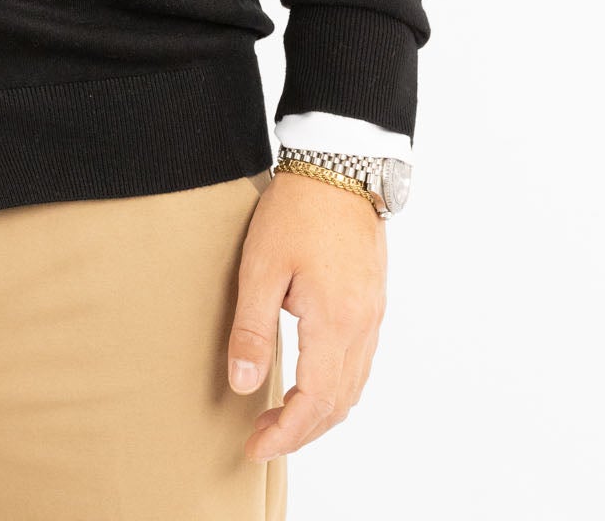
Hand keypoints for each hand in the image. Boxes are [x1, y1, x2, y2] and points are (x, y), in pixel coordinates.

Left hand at [226, 169, 386, 461]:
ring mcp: (372, 314)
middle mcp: (361, 326)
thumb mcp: (261, 268)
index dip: (285, 433)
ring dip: (320, 414)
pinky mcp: (372, 300)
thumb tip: (243, 385)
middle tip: (262, 440)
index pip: (314, 402)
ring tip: (283, 420)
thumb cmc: (297, 211)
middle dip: (301, 431)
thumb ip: (252, 330)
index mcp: (335, 323)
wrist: (338, 167)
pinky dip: (337, 388)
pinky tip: (313, 383)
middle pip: (337, 403)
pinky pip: (360, 363)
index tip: (255, 447)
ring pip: (353, 386)